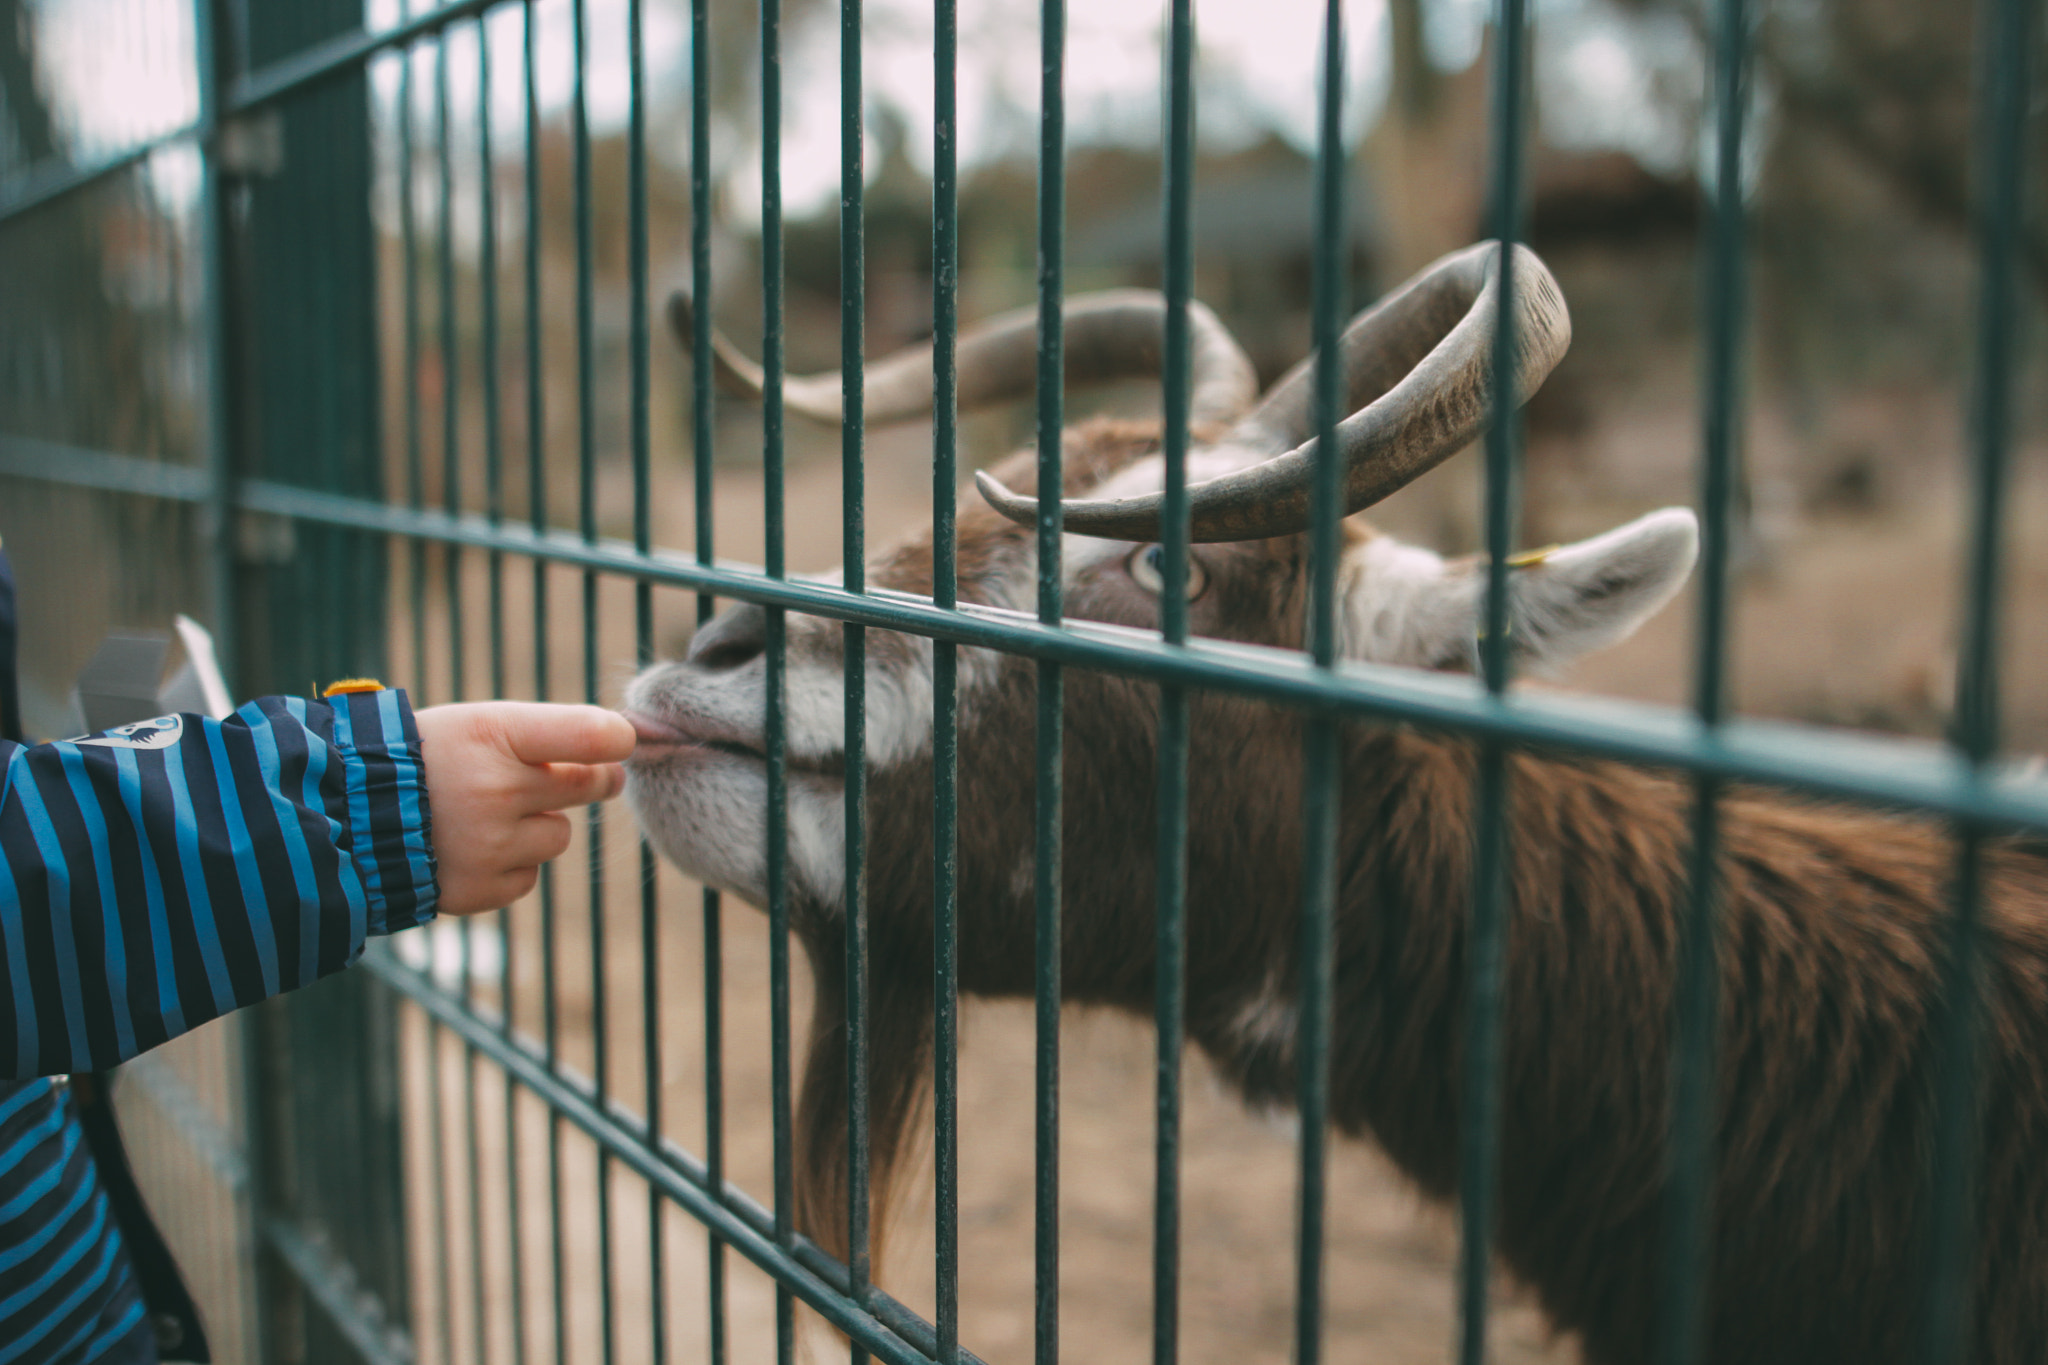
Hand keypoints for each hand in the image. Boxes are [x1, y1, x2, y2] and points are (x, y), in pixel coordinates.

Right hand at [415, 702, 636, 914]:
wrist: (346, 816)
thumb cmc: (425, 758)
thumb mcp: (475, 724)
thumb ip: (547, 734)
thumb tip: (622, 749)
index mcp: (494, 732)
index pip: (592, 735)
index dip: (618, 739)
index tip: (622, 743)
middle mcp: (497, 789)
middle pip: (590, 785)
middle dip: (587, 779)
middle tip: (558, 776)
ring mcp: (490, 844)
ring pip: (559, 836)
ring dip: (535, 827)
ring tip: (482, 815)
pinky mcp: (481, 888)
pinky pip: (527, 876)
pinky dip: (508, 865)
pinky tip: (467, 848)